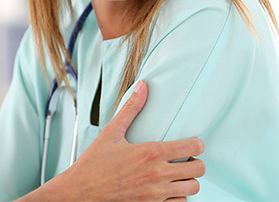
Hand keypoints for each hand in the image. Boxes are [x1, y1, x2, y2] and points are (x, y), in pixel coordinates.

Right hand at [24, 81, 205, 200]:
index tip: (194, 144)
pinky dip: (179, 196)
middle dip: (196, 162)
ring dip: (190, 180)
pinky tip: (170, 189)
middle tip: (188, 159)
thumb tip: (142, 87)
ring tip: (180, 174)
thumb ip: (131, 109)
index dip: (197, 144)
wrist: (80, 192)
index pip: (193, 147)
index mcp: (151, 153)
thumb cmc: (93, 164)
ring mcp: (156, 193)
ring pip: (193, 187)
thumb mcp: (111, 133)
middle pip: (199, 168)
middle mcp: (157, 174)